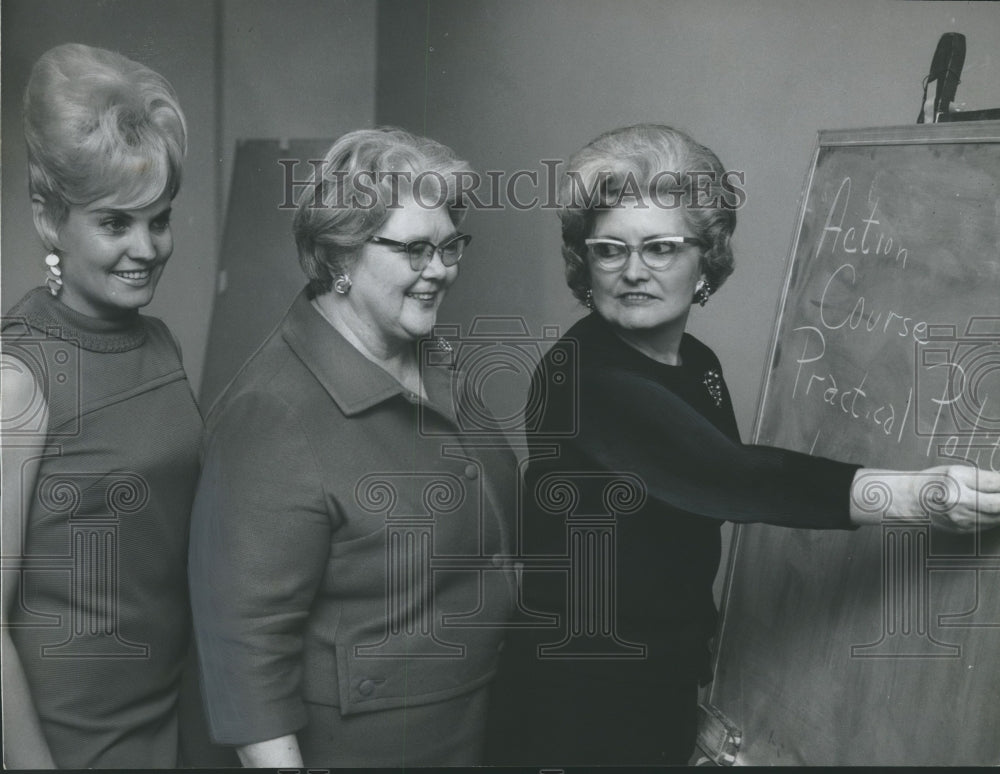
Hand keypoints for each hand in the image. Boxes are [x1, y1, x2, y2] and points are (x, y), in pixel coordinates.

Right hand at [850, 465, 999, 532]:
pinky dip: (993, 517)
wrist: (909, 501)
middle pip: (998, 503)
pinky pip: (987, 524)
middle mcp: (957, 500)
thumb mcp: (955, 471)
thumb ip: (983, 477)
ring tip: (995, 501)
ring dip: (998, 509)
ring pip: (995, 516)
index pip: (995, 483)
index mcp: (956, 480)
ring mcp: (960, 517)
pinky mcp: (962, 529)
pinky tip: (990, 510)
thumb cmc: (930, 482)